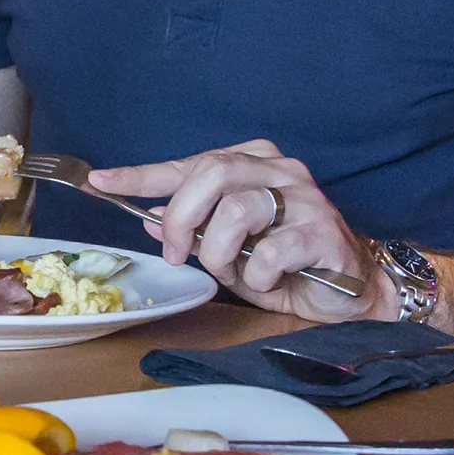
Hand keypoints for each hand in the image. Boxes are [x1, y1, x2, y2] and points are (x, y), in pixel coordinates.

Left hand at [91, 140, 371, 316]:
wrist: (351, 292)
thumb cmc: (287, 266)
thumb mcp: (229, 249)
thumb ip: (193, 231)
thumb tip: (146, 220)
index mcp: (254, 164)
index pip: (189, 163)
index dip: (141, 175)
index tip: (101, 181)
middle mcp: (280, 172)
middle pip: (211, 174)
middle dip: (180, 217)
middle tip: (176, 252)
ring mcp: (306, 199)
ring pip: (237, 210)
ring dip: (219, 252)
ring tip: (229, 272)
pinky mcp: (324, 233)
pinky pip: (271, 252)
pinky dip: (257, 275)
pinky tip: (268, 281)